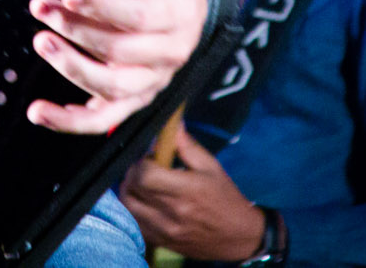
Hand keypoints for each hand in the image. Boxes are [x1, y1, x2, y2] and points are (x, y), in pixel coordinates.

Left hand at [25, 0, 208, 133]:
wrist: (188, 14)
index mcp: (178, 19)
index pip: (138, 17)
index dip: (102, 6)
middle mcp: (166, 57)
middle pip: (117, 50)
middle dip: (75, 28)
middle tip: (43, 8)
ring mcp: (149, 83)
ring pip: (109, 88)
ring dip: (70, 68)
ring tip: (41, 42)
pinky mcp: (132, 100)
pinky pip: (102, 120)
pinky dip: (71, 122)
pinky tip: (41, 112)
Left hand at [119, 128, 264, 258]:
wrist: (238, 236)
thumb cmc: (225, 198)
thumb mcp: (211, 167)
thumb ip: (187, 146)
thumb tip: (171, 124)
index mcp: (186, 191)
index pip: (145, 175)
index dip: (141, 161)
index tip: (150, 157)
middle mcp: (172, 213)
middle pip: (131, 188)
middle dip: (133, 172)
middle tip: (144, 167)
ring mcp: (164, 231)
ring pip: (127, 206)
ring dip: (129, 190)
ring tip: (142, 184)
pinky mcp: (160, 242)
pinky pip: (133, 223)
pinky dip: (133, 209)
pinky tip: (145, 202)